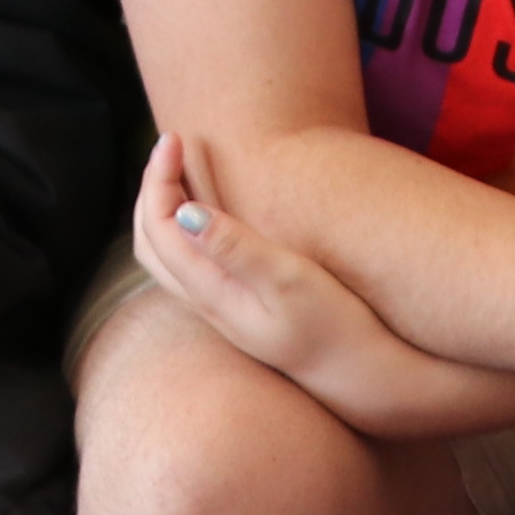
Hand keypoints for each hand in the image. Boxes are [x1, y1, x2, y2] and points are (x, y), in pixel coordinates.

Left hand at [135, 133, 404, 398]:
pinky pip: (192, 260)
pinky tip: (212, 208)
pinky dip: (185, 224)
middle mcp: (207, 303)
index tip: (177, 139)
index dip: (159, 178)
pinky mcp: (241, 306)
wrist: (363, 375)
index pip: (160, 228)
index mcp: (211, 292)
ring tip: (183, 166)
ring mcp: (222, 307)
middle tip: (173, 145)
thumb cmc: (334, 326)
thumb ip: (237, 247)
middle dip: (152, 188)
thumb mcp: (289, 281)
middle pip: (150, 241)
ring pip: (167, 254)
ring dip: (165, 206)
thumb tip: (184, 214)